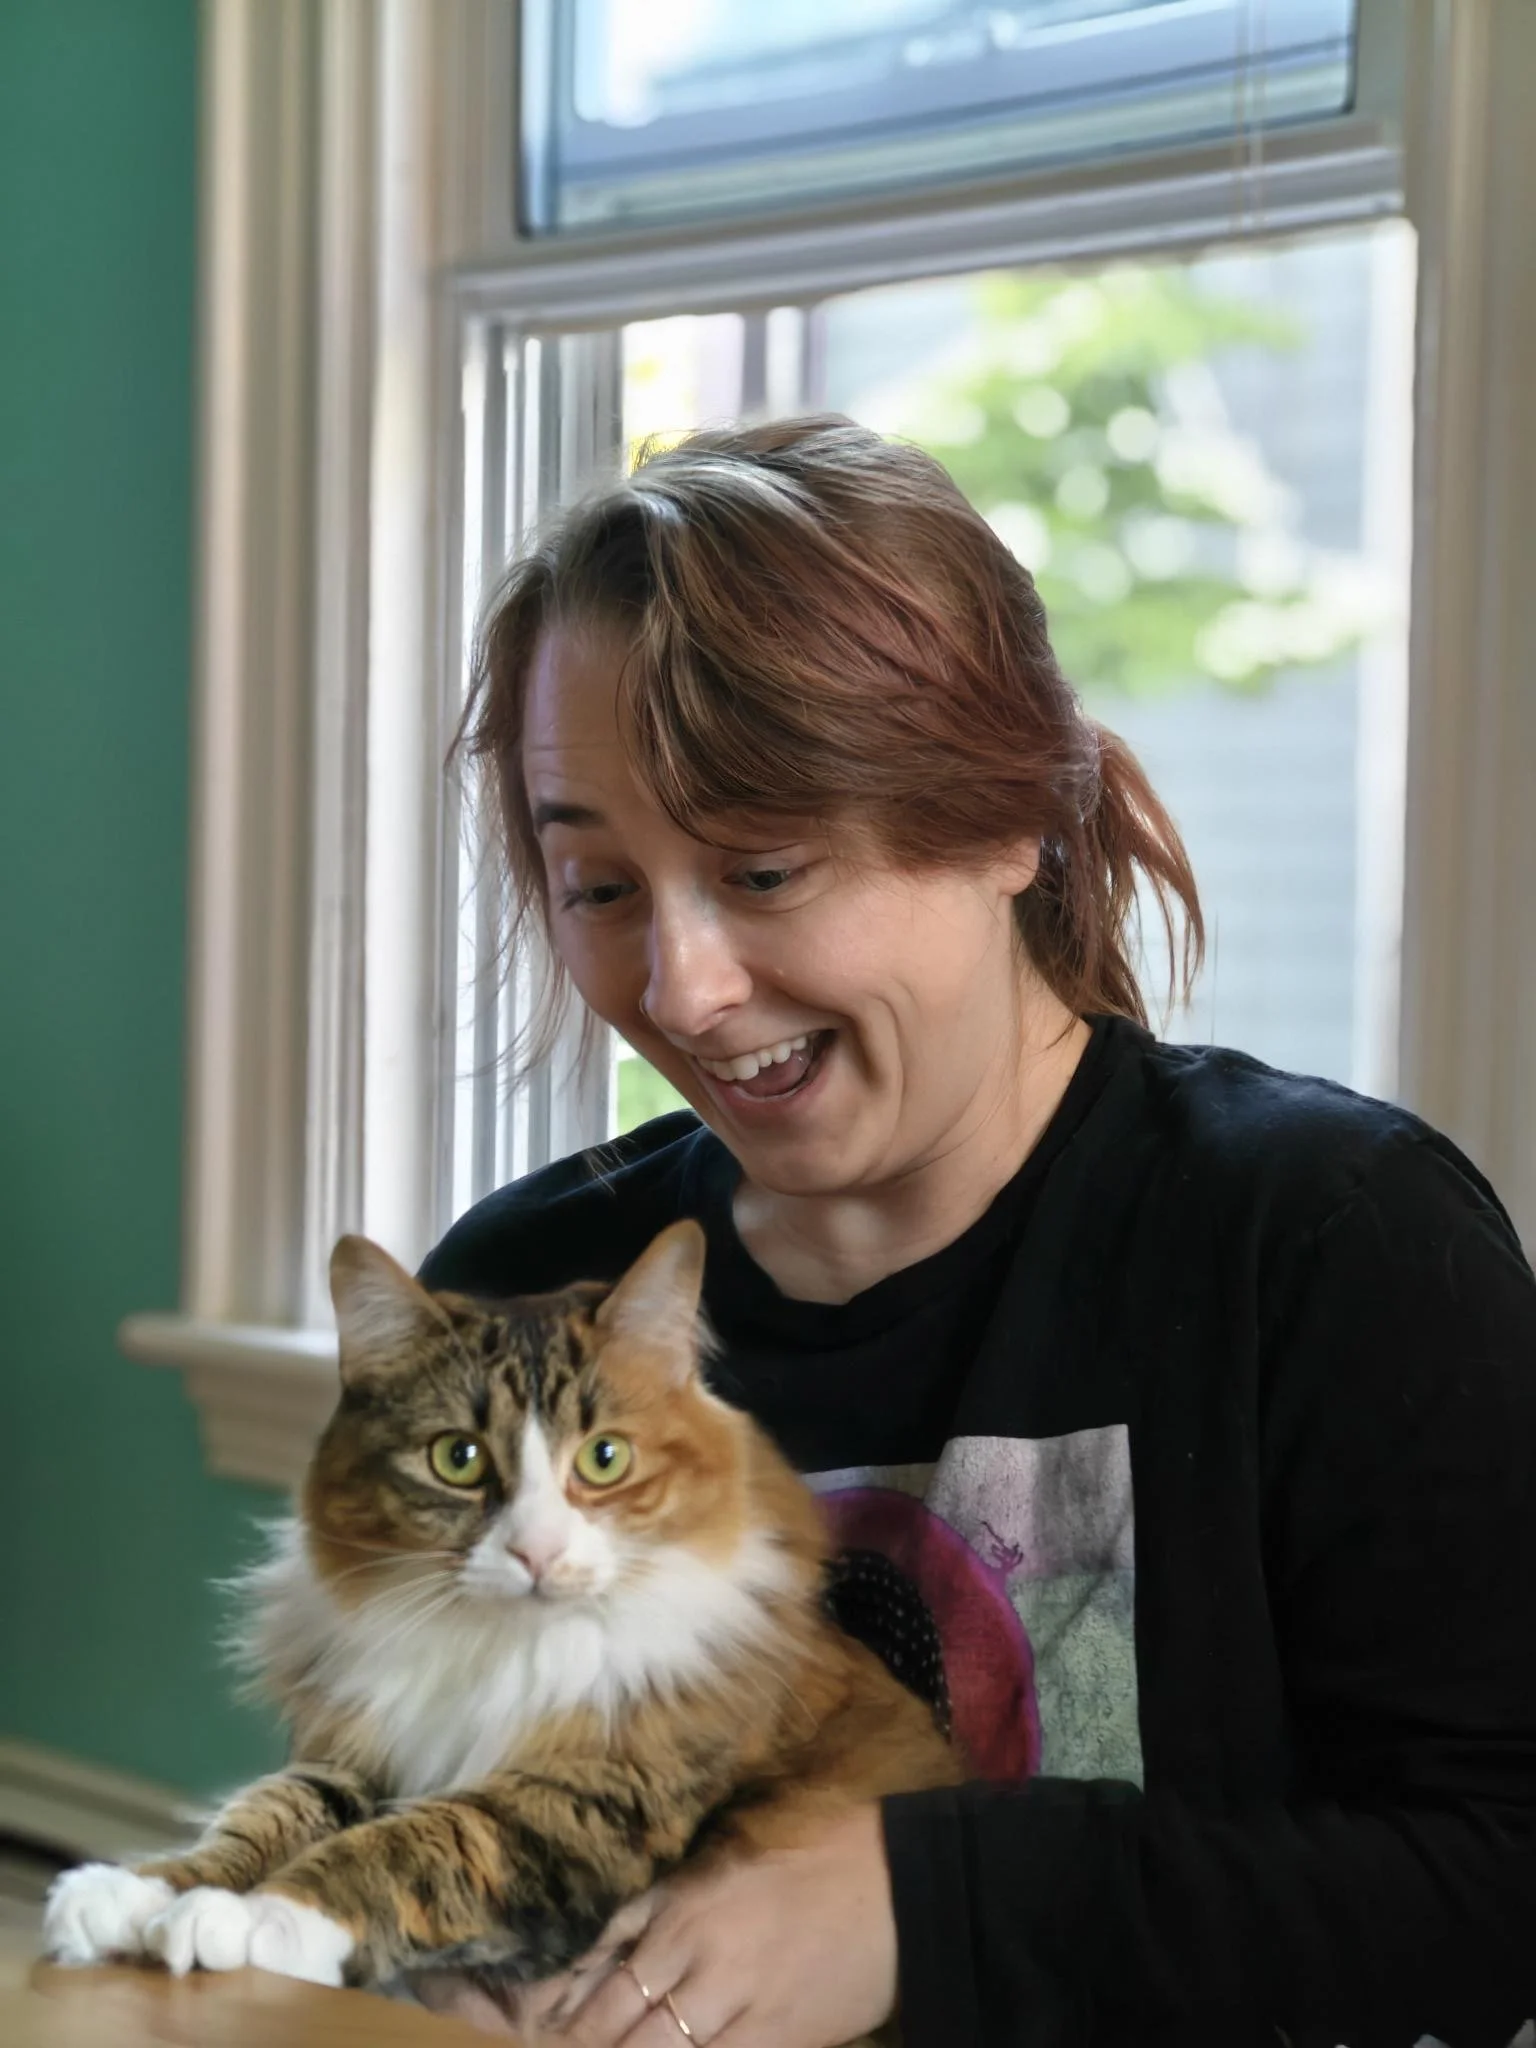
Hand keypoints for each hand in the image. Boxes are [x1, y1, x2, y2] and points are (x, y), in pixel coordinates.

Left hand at [539, 1803, 897, 2047]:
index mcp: (687, 1915)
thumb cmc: (811, 1859)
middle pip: (626, 2035)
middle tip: (573, 2047)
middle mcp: (706, 1969)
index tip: (549, 2030)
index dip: (574, 2021)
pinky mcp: (782, 2046)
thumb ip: (661, 1906)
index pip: (609, 1987)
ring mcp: (744, 2015)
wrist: (898, 1891)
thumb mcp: (722, 1868)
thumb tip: (604, 1944)